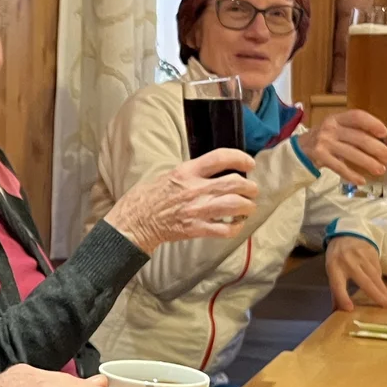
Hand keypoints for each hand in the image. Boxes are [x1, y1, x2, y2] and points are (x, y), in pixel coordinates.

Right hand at [104, 151, 258, 250]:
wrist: (134, 221)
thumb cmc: (147, 197)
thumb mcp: (168, 174)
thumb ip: (191, 173)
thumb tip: (212, 171)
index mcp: (186, 171)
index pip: (220, 158)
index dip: (240, 158)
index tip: (249, 163)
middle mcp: (195, 189)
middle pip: (235, 183)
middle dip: (250, 187)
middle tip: (252, 190)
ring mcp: (197, 210)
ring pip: (235, 205)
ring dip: (248, 206)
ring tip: (248, 207)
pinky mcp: (196, 229)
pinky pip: (225, 229)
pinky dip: (236, 227)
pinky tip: (236, 225)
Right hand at [295, 109, 386, 185]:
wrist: (299, 149)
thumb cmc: (324, 139)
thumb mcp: (336, 129)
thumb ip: (354, 132)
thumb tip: (381, 144)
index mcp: (336, 118)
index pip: (357, 116)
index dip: (372, 123)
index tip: (384, 133)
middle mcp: (329, 128)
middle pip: (358, 137)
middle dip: (376, 148)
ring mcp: (323, 143)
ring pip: (351, 153)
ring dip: (368, 163)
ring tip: (380, 170)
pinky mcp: (319, 157)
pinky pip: (339, 167)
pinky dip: (351, 175)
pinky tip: (361, 181)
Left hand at [325, 235, 386, 311]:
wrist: (346, 234)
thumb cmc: (338, 258)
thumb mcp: (332, 272)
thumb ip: (336, 292)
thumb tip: (336, 311)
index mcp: (334, 268)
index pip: (337, 285)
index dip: (343, 297)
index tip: (350, 309)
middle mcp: (348, 261)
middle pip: (364, 281)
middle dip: (376, 295)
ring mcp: (361, 256)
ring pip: (375, 276)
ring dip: (383, 290)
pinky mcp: (372, 252)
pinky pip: (378, 269)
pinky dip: (380, 280)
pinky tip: (383, 288)